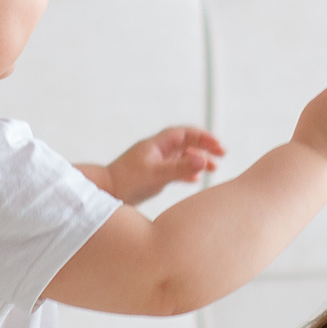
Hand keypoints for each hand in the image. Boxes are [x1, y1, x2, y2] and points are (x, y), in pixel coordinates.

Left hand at [105, 126, 225, 205]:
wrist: (104, 193)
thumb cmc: (125, 182)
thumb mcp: (155, 175)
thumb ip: (179, 169)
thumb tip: (203, 161)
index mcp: (156, 145)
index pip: (185, 133)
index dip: (203, 137)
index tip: (219, 146)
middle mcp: (156, 151)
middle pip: (186, 143)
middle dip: (204, 147)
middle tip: (222, 155)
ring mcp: (154, 163)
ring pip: (181, 157)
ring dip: (198, 160)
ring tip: (214, 168)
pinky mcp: (152, 176)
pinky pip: (174, 170)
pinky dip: (187, 173)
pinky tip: (196, 180)